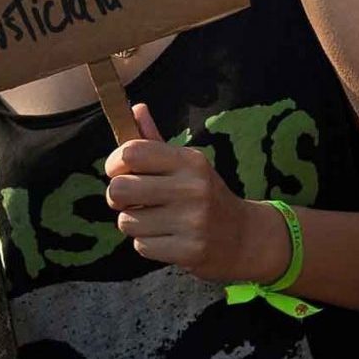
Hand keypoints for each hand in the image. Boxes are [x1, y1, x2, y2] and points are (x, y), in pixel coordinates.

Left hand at [103, 103, 285, 284]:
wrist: (244, 237)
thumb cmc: (205, 195)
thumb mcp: (187, 165)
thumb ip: (155, 141)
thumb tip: (135, 108)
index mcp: (190, 161)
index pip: (131, 153)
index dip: (115, 163)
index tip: (121, 172)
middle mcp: (192, 187)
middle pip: (119, 188)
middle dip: (118, 198)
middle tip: (133, 200)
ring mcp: (192, 221)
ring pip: (126, 221)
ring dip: (135, 223)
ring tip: (158, 221)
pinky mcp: (189, 250)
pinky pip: (141, 246)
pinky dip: (148, 244)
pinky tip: (169, 239)